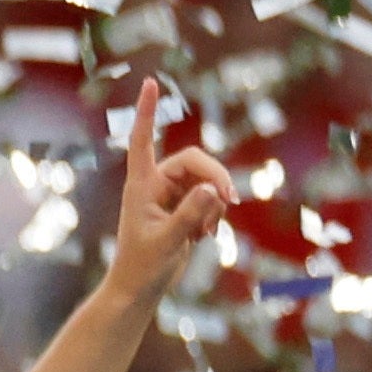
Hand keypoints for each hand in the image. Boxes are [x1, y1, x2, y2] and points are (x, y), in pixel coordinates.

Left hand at [100, 81, 231, 312]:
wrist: (140, 289)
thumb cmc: (143, 266)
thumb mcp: (168, 242)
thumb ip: (190, 215)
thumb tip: (212, 190)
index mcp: (141, 185)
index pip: (142, 140)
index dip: (148, 111)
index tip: (151, 82)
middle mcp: (156, 184)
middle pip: (196, 162)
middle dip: (217, 178)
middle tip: (231, 200)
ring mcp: (172, 196)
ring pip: (208, 183)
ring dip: (215, 205)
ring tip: (204, 233)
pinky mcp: (186, 208)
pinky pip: (212, 201)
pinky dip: (215, 216)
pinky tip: (205, 237)